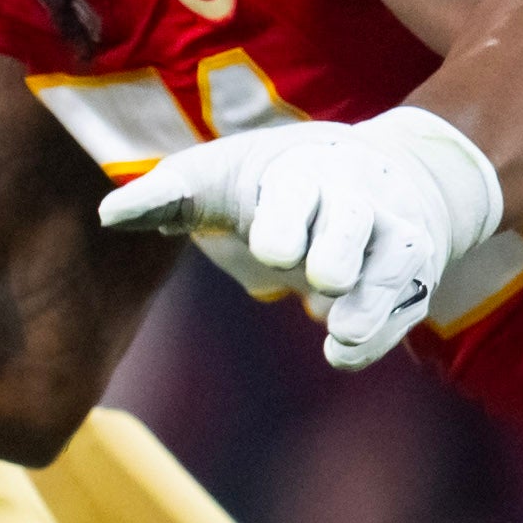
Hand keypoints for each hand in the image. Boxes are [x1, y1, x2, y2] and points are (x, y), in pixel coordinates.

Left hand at [97, 103, 503, 369]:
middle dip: (338, 248)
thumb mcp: (226, 173)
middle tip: (321, 276)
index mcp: (305, 169)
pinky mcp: (414, 277)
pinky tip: (343, 353)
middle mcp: (358, 199)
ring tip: (340, 331)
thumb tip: (108, 214)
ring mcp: (393, 237)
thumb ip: (171, 193)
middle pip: (354, 220)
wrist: (401, 171)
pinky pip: (403, 307)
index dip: (287, 219)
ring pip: (392, 265)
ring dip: (370, 300)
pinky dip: (379, 334)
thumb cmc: (285, 179)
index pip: (299, 190)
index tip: (272, 252)